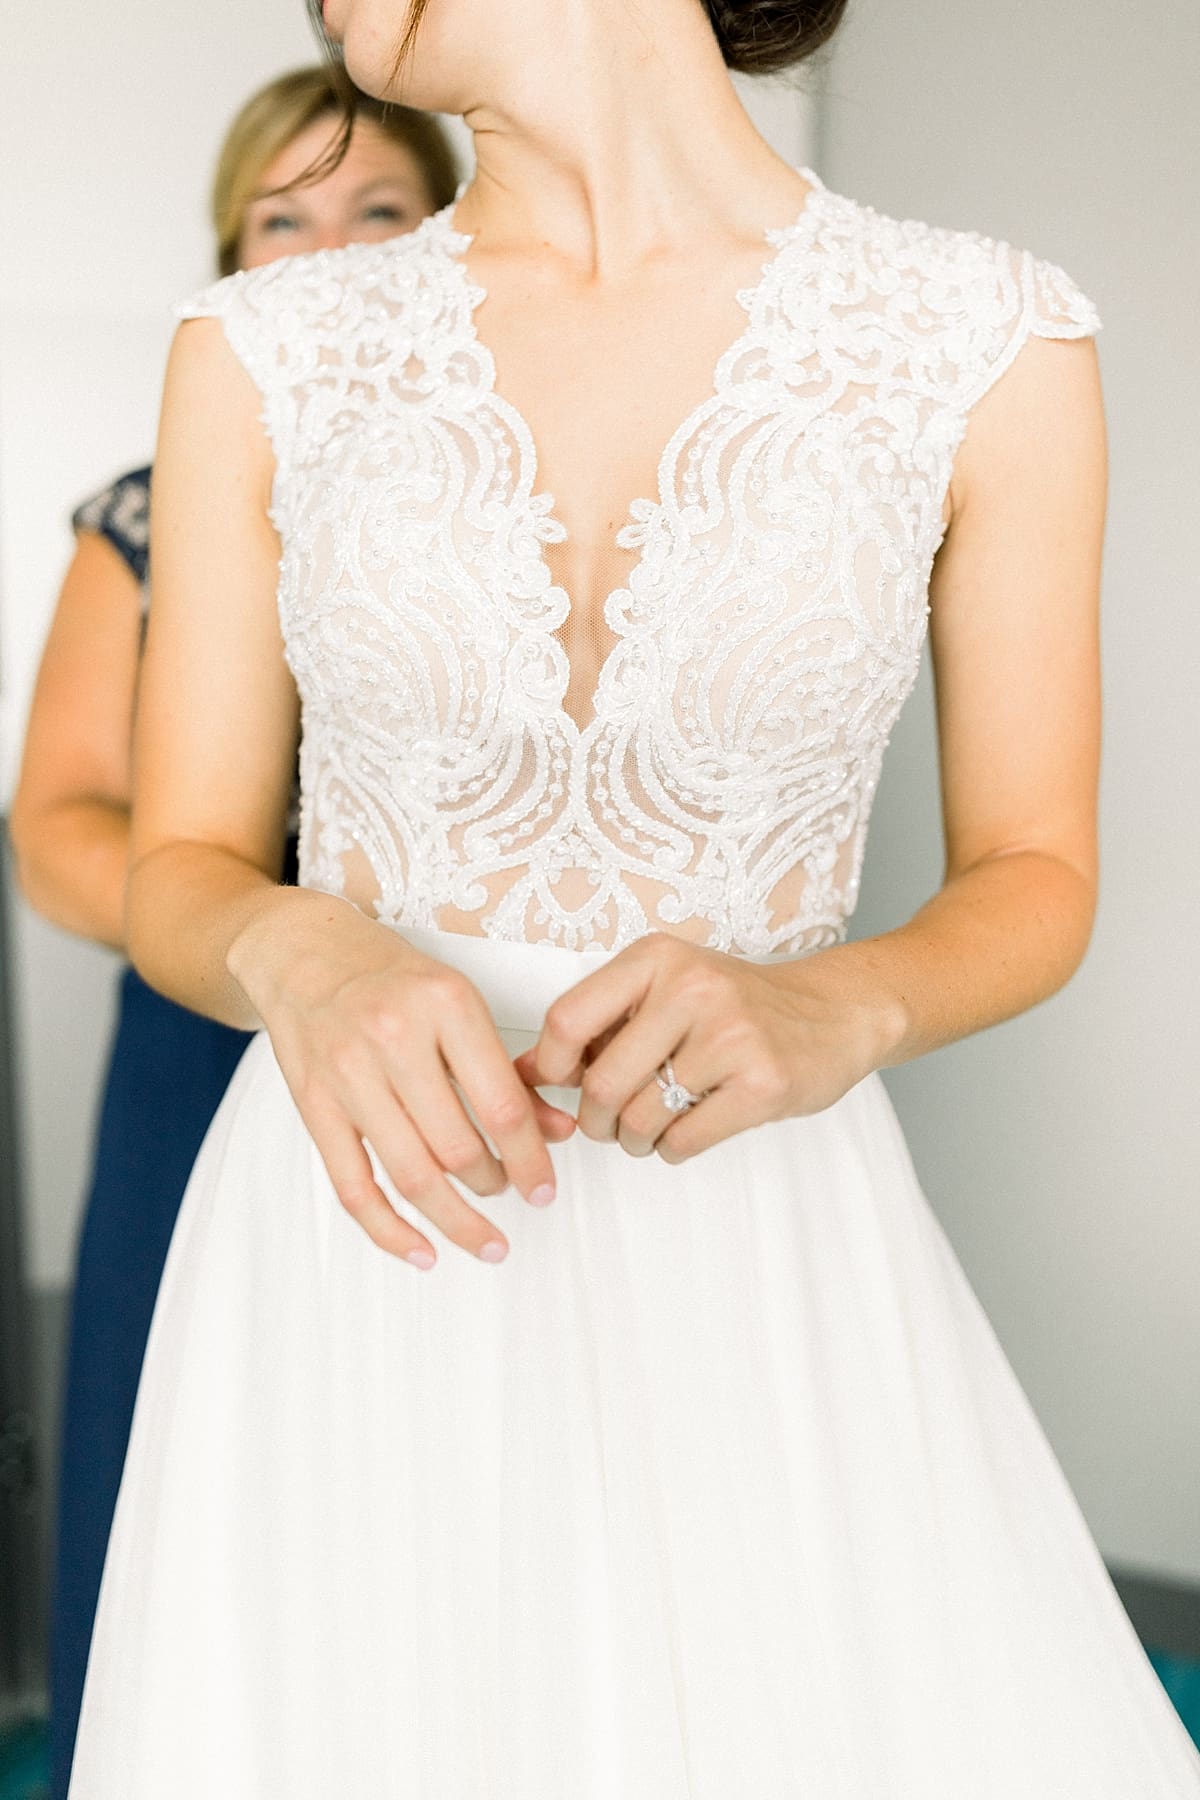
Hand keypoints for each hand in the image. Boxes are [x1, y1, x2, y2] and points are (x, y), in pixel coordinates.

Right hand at [231, 896, 575, 1267]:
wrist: (300, 948)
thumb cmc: (391, 975)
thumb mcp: (459, 1002)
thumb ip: (507, 1070)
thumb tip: (557, 1132)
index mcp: (445, 1004)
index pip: (501, 1106)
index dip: (531, 1159)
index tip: (545, 1187)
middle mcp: (394, 1037)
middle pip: (459, 1147)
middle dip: (495, 1184)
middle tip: (510, 1191)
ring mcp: (348, 1074)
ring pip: (412, 1174)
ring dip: (456, 1219)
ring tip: (484, 1237)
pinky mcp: (313, 1104)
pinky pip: (353, 1187)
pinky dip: (390, 1230)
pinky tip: (422, 1251)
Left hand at [514, 932, 902, 1161]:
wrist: (837, 1011)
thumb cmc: (736, 1006)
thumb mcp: (665, 990)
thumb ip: (597, 1025)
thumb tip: (517, 1075)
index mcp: (656, 958)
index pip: (566, 1021)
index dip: (550, 1068)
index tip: (563, 1084)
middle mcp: (691, 989)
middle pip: (600, 1085)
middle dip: (596, 1121)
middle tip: (611, 1122)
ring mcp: (731, 1036)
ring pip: (639, 1121)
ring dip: (636, 1140)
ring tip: (655, 1124)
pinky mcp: (763, 1083)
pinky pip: (683, 1141)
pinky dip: (673, 1148)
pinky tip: (691, 1126)